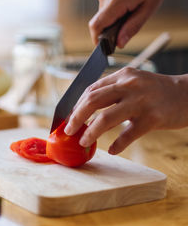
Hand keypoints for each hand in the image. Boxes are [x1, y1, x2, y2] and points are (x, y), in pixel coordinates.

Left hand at [64, 68, 187, 154]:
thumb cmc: (156, 91)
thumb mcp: (134, 83)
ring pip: (106, 118)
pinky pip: (129, 134)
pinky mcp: (153, 118)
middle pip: (92, 101)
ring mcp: (141, 101)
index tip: (68, 118)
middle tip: (68, 130)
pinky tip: (112, 150)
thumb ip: (112, 92)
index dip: (76, 105)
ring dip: (91, 132)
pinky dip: (118, 144)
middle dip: (76, 117)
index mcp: (122, 75)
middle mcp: (129, 85)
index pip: (91, 89)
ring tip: (83, 141)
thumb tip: (85, 111)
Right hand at [89, 0, 172, 47]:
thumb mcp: (148, 8)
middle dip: (111, 29)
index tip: (103, 47)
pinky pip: (105, 6)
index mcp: (116, 1)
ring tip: (131, 10)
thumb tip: (119, 43)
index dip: (97, 39)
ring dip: (114, 19)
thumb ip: (132, 27)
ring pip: (103, 14)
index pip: (96, 26)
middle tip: (127, 26)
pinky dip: (114, 11)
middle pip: (100, 22)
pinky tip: (127, 4)